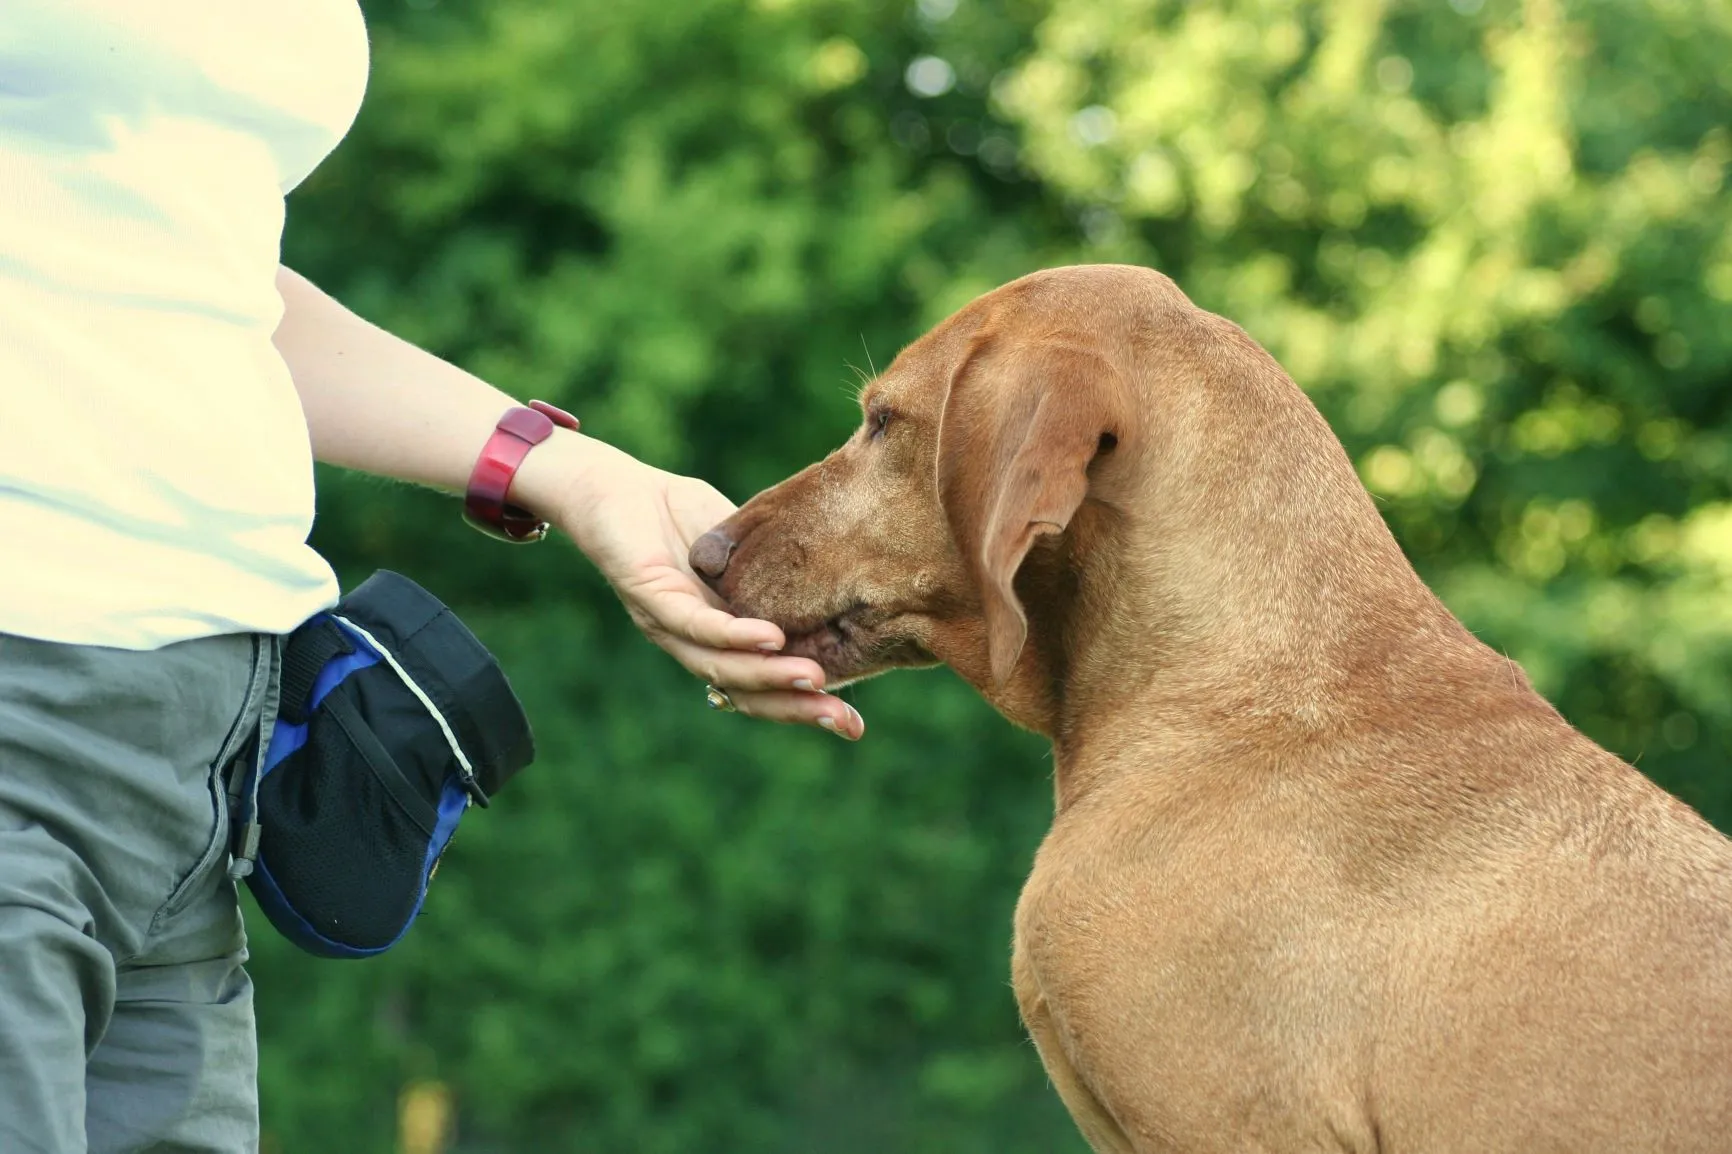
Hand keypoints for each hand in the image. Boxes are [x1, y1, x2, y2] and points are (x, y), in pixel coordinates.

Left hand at [526, 435, 864, 738]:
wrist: (612, 486)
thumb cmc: (678, 515)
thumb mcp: (745, 548)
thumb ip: (778, 572)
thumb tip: (840, 581)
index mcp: (717, 638)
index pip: (762, 686)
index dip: (804, 707)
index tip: (852, 726)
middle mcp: (691, 642)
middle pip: (744, 692)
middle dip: (795, 708)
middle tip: (843, 722)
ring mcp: (667, 624)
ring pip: (720, 665)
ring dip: (768, 676)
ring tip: (813, 679)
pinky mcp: (648, 594)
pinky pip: (693, 624)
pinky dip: (732, 635)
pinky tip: (767, 637)